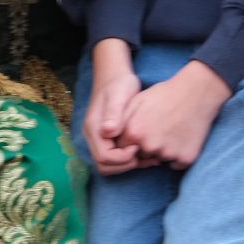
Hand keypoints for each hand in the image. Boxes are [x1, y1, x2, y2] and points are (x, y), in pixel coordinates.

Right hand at [83, 39, 144, 174]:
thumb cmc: (118, 85)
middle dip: (125, 165)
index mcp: (94, 129)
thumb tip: (108, 132)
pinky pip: (116, 158)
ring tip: (149, 158)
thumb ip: (113, 114)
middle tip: (145, 156)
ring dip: (129, 165)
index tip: (138, 147)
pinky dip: (131, 160)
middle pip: (104, 166)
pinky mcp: (109, 139)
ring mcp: (100, 139)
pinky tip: (147, 153)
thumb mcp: (118, 95)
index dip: (122, 158)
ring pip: (110, 165)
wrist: (115, 77)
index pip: (103, 158)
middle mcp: (94, 137)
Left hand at [118, 61, 230, 171]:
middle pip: (140, 156)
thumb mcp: (135, 103)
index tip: (140, 129)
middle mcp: (149, 146)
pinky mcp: (186, 158)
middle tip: (158, 129)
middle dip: (144, 147)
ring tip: (170, 131)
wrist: (197, 93)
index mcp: (133, 132)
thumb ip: (119, 121)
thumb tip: (107, 136)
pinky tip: (180, 138)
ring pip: (158, 159)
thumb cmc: (163, 95)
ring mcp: (169, 153)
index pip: (122, 148)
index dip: (130, 139)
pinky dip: (177, 155)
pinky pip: (175, 164)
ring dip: (161, 151)